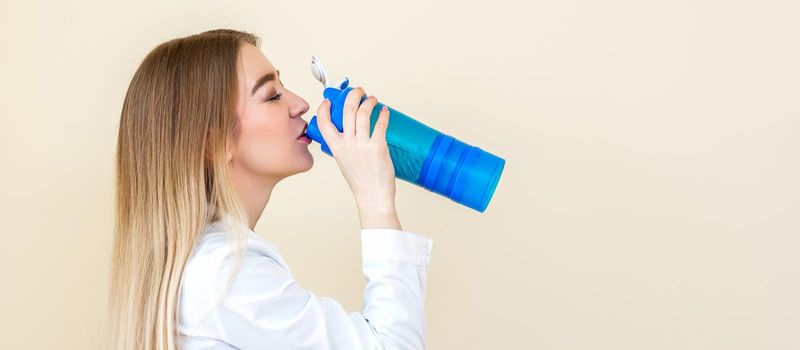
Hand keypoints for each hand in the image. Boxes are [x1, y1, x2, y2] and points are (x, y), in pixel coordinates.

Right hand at [315, 87, 400, 229]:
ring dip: (369, 102)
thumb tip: (351, 135)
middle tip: (359, 91)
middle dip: (353, 96)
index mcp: (336, 148)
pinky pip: (380, 124)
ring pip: (363, 114)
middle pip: (347, 111)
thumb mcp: (345, 162)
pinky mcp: (378, 146)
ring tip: (373, 99)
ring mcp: (362, 144)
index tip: (329, 101)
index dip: (324, 109)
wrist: (372, 195)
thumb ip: (344, 148)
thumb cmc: (361, 182)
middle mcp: (347, 144)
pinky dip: (383, 115)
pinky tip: (384, 111)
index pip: (324, 123)